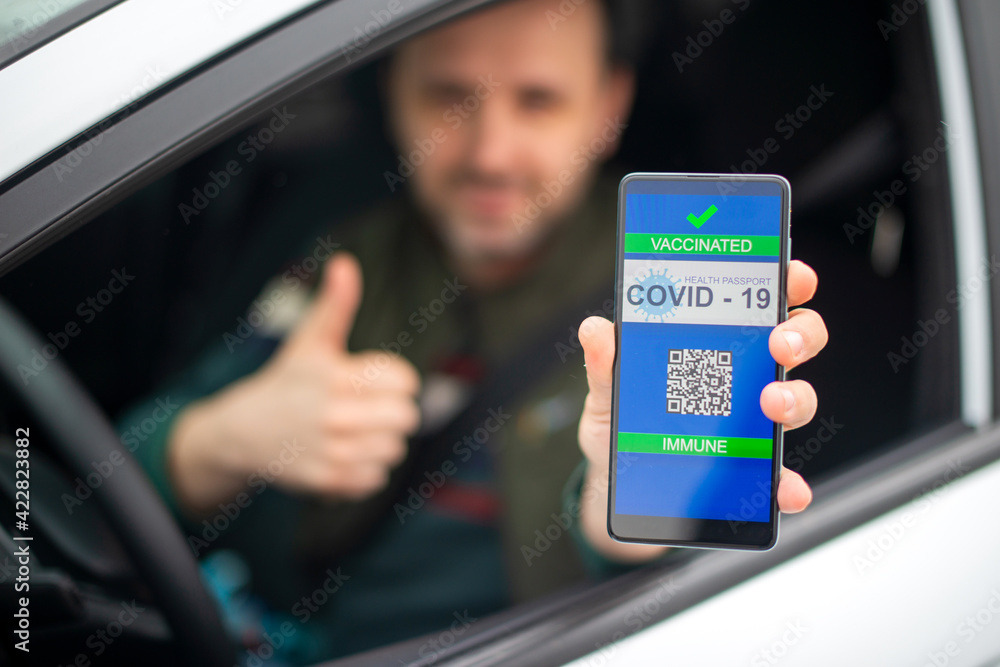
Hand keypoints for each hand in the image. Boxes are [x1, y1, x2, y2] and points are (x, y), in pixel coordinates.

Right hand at [169, 253, 420, 512]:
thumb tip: (345, 263)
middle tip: (372, 408)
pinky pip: (377, 479)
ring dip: (384, 441)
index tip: (377, 381)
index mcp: (335, 376)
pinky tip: (347, 454)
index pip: (404, 382)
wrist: (243, 432)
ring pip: (395, 450)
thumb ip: (335, 304)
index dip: (397, 380)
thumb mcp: (310, 340)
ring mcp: (330, 451)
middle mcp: (332, 415)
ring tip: (358, 432)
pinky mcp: (327, 482)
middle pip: (406, 418)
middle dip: (394, 412)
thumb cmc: (288, 381)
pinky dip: (368, 469)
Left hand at [575, 260, 827, 559]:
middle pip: (795, 341)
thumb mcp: (606, 390)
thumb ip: (605, 362)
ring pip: (797, 399)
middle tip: (780, 342)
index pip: (760, 301)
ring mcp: (753, 422)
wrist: (615, 482)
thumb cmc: (620, 421)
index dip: (787, 282)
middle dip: (800, 334)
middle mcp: (744, 375)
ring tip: (772, 405)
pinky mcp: (751, 468)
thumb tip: (596, 330)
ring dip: (794, 399)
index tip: (794, 275)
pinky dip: (788, 482)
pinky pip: (779, 474)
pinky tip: (786, 487)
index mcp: (715, 341)